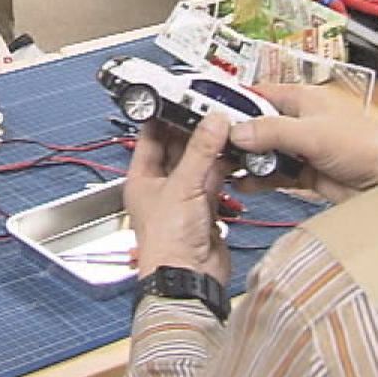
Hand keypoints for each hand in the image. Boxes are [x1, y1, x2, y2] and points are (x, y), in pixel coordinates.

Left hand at [126, 113, 233, 283]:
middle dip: (196, 130)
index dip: (165, 116)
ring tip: (229, 128)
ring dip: (214, 148)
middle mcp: (161, 186)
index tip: (183, 98)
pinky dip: (226, 168)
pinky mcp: (205, 208)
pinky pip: (216, 180)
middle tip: (214, 111)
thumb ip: (201, 152)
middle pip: (179, 147)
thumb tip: (212, 122)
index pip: (151, 136)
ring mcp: (184, 197)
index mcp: (142, 177)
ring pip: (200, 163)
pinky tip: (236, 155)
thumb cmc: (165, 244)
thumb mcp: (183, 186)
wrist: (188, 277)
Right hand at [228, 84, 377, 203]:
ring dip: (247, 159)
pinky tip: (245, 182)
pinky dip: (259, 177)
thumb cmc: (366, 147)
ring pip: (264, 150)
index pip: (258, 94)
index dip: (235, 102)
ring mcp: (301, 147)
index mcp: (302, 99)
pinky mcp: (304, 171)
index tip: (211, 113)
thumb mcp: (312, 134)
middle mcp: (299, 121)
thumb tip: (238, 131)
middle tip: (216, 145)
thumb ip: (272, 132)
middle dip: (238, 135)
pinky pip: (274, 172)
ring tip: (226, 165)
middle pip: (257, 124)